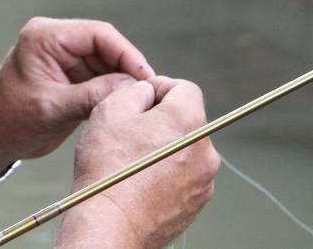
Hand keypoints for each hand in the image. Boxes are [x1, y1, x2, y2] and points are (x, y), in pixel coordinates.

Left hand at [0, 18, 155, 176]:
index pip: (99, 34)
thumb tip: (133, 86)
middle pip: (106, 46)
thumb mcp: (52, 109)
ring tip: (139, 103)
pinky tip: (124, 107)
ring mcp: (63, 56)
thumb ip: (92, 95)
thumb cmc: (8, 120)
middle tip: (150, 94)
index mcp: (44, 37)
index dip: (127, 54)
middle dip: (128, 69)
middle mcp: (55, 40)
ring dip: (122, 81)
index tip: (147, 78)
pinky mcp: (69, 74)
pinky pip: (100, 76)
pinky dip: (112, 91)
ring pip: (107, 62)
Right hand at [56, 77, 219, 248]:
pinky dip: (165, 174)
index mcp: (188, 121)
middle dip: (159, 120)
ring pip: (183, 149)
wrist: (110, 224)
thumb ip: (134, 90)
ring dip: (162, 148)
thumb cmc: (108, 170)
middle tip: (128, 131)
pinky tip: (138, 180)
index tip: (139, 99)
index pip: (185, 88)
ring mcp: (203, 181)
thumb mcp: (109, 110)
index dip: (159, 88)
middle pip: (185, 120)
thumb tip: (146, 92)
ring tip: (130, 160)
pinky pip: (182, 176)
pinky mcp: (195, 203)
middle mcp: (205, 150)